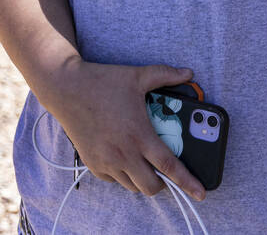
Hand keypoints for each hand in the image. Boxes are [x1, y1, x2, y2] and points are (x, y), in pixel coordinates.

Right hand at [39, 58, 206, 200]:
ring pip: (133, 186)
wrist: (65, 87)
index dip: (187, 182)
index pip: (169, 166)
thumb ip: (165, 75)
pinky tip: (123, 156)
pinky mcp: (93, 163)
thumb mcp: (137, 76)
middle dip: (163, 183)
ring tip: (143, 161)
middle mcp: (123, 153)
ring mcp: (107, 161)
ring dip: (142, 179)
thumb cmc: (102, 81)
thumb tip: (188, 73)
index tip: (201, 193)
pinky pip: (114, 180)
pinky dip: (123, 174)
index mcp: (139, 134)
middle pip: (152, 186)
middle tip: (163, 169)